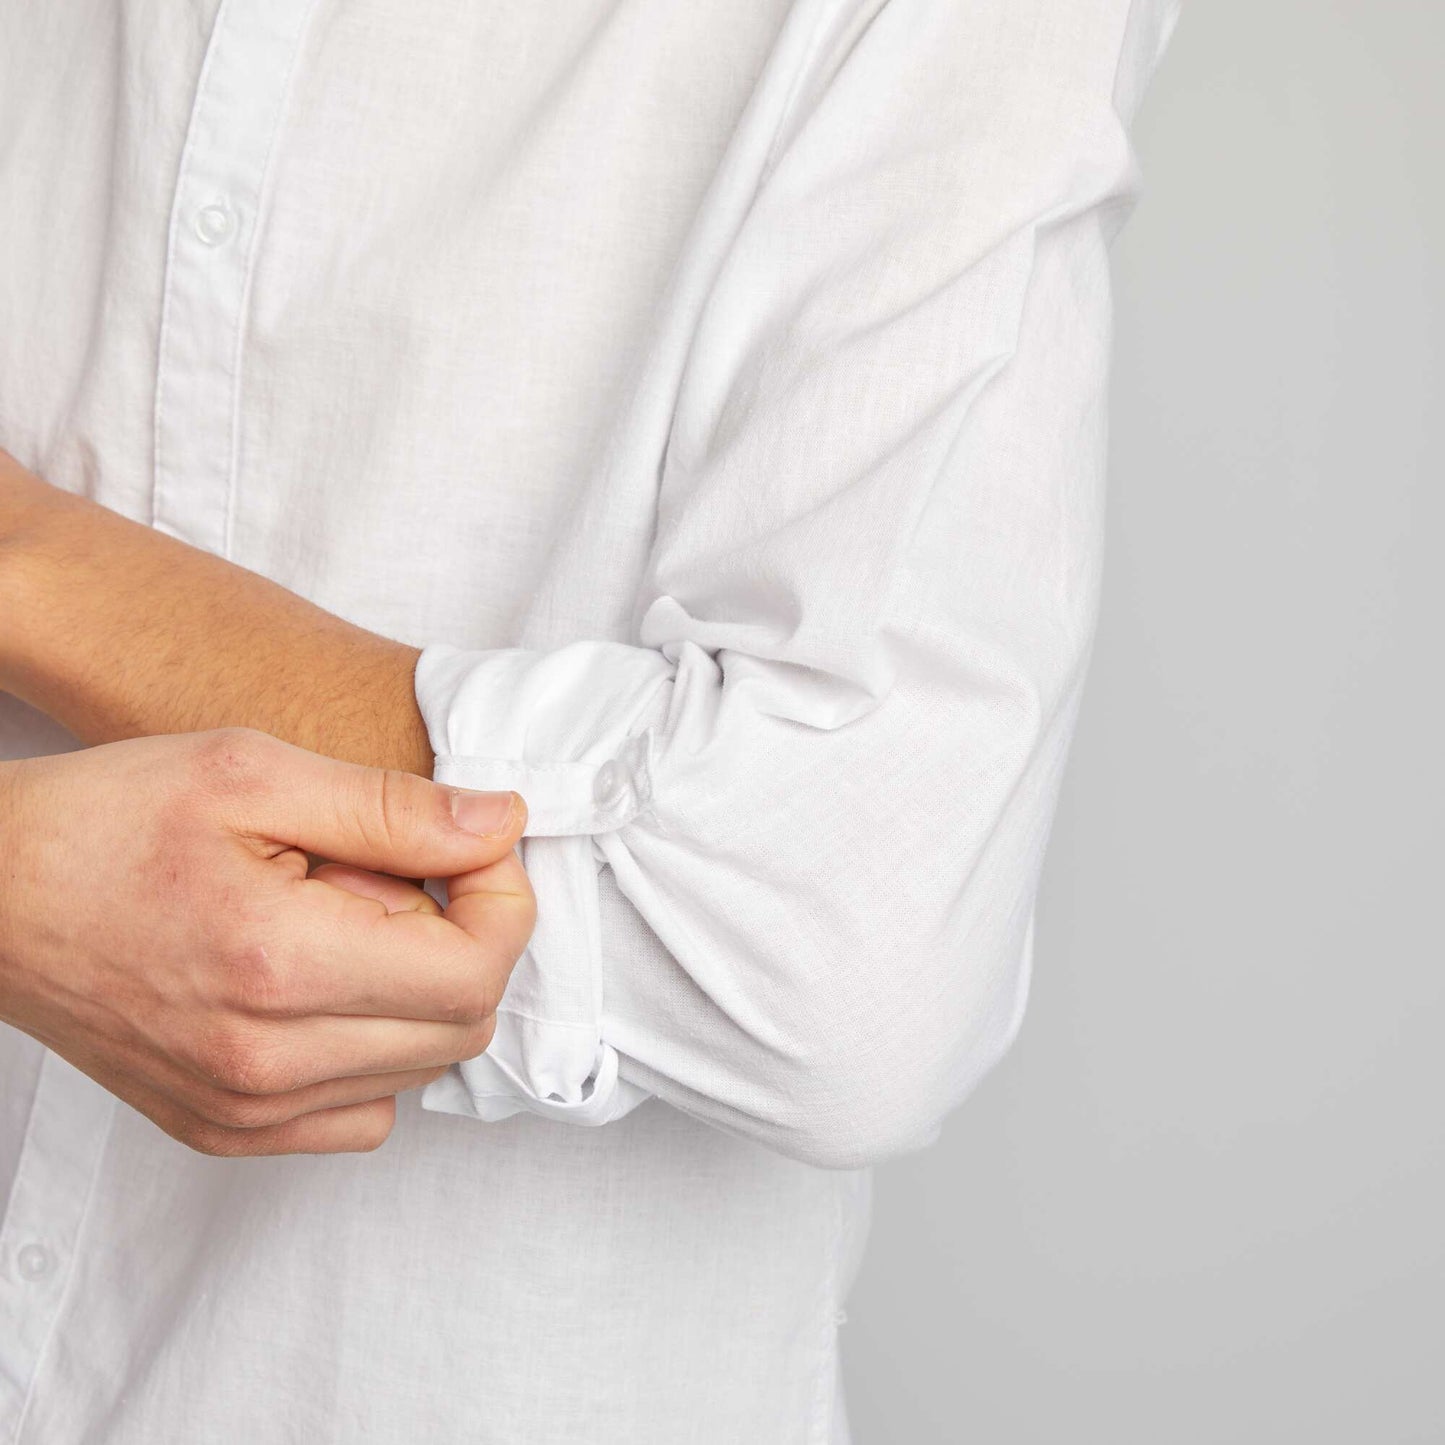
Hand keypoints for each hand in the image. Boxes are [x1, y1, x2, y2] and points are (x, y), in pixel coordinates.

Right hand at [0, 727, 533, 1155]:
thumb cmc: (108, 821)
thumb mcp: (253, 772)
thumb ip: (393, 807)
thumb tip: (502, 823)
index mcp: (278, 964)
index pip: (476, 971)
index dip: (502, 900)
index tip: (472, 850)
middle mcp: (265, 1063)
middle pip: (462, 1026)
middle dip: (462, 939)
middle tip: (389, 875)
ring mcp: (242, 1111)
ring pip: (420, 1071)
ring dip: (415, 992)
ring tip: (339, 923)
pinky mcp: (223, 1131)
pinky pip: (362, 1112)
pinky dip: (374, 1050)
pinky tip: (322, 984)